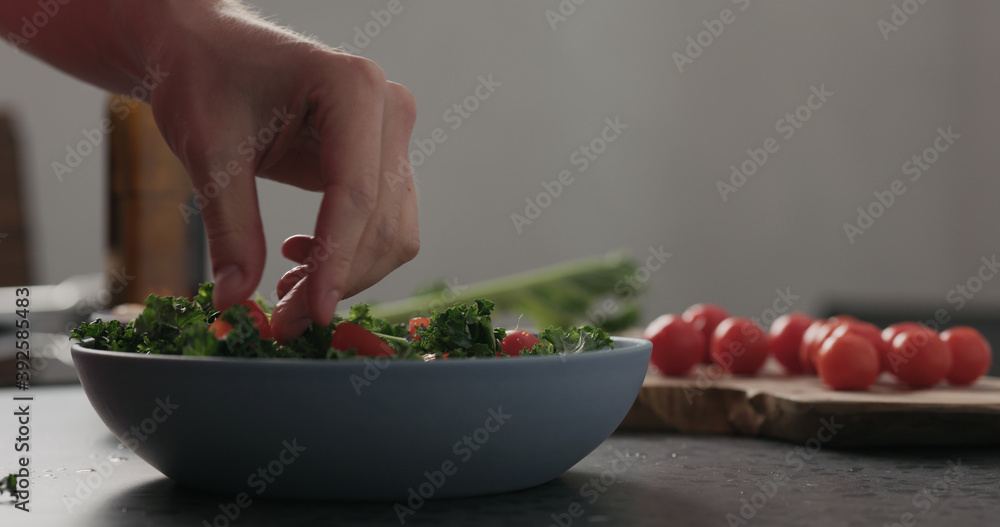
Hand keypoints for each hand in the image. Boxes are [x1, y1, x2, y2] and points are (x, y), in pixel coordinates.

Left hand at [142, 3, 418, 339]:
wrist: (208, 49)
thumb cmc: (205, 77)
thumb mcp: (208, 149)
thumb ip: (230, 226)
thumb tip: (235, 301)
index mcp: (353, 89)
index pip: (357, 194)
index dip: (336, 262)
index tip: (311, 316)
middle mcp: (388, 110)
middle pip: (383, 221)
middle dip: (339, 279)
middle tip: (282, 323)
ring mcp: (391, 137)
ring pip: (394, 231)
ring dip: (347, 274)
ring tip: (284, 293)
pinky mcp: (382, 162)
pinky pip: (383, 225)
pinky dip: (347, 256)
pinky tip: (296, 259)